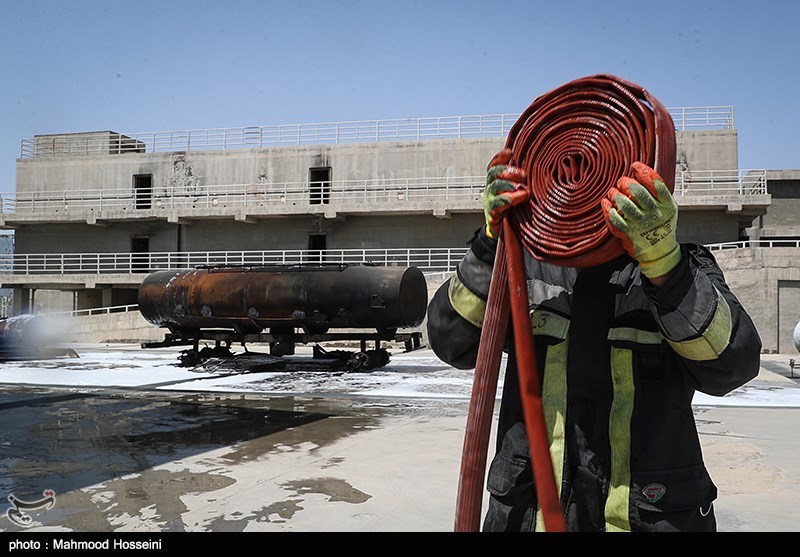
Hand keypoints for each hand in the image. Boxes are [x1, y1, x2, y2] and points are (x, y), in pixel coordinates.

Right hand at [483, 148, 528, 238]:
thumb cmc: (512, 207)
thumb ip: (522, 180)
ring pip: (495, 188)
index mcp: (495, 181)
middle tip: (523, 175)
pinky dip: (507, 200)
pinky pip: (497, 205)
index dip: (500, 157)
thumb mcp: (516, 191)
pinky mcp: (493, 214)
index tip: (510, 152)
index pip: (494, 165)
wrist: (503, 229)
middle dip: (508, 171)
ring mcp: (490, 201)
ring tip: (524, 190)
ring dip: (509, 186)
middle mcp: (491, 189)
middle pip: (493, 173)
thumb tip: (538, 163)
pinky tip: (517, 200)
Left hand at [601, 162, 680, 279]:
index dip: (643, 171)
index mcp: (666, 205)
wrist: (659, 250)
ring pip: (625, 203)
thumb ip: (658, 192)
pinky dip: (608, 208)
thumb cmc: (661, 225)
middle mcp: (654, 213)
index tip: (635, 165)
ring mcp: (641, 223)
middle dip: (626, 182)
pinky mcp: (628, 232)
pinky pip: (615, 218)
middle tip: (622, 181)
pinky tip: (606, 203)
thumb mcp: (668, 207)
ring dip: (615, 194)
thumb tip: (641, 172)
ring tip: (613, 192)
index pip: (656, 183)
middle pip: (638, 192)